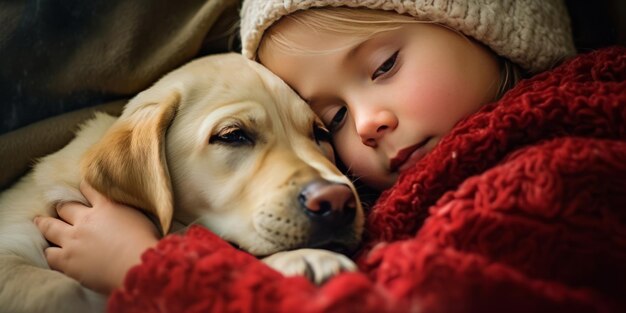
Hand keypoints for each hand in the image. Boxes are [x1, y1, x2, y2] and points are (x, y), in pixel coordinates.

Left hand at [34, 181, 159, 293]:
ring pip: (51, 227)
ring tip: (40, 222)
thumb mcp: (141, 218)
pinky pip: (50, 254)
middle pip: (65, 207)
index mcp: (106, 207)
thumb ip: (126, 211)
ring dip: (44, 224)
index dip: (83, 187)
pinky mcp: (67, 261)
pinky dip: (49, 252)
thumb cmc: (146, 243)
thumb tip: (122, 210)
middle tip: (57, 206)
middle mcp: (85, 220)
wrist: (137, 266)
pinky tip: (49, 251)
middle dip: (61, 206)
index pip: (89, 190)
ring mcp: (73, 240)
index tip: (80, 185)